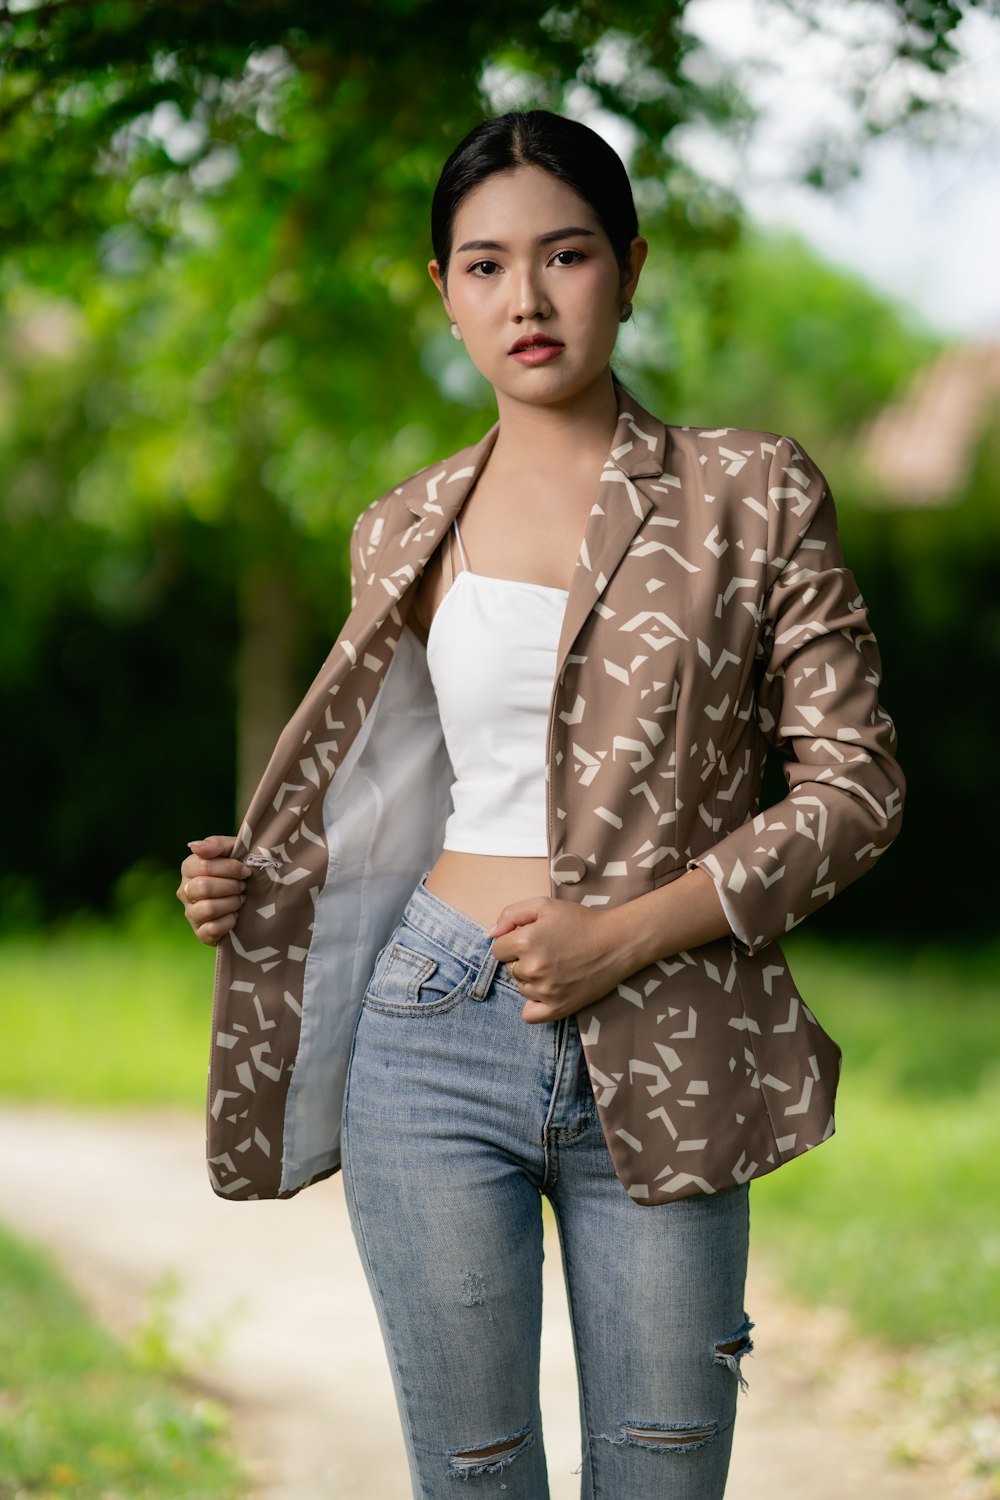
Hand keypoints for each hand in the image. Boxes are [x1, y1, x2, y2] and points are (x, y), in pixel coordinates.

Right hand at [178, 835, 250, 946]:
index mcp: (189, 868)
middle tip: (244, 886)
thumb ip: (215, 844)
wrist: (254, 898)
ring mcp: (191, 913)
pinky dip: (230, 922)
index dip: (229, 868)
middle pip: (204, 887)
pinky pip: (212, 929)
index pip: (203, 865)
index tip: (246, 871)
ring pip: (208, 908)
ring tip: (241, 900)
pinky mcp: (200, 933)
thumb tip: (194, 846)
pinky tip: (236, 916)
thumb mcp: (233, 851)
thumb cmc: (239, 870)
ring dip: (232, 903)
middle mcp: (184, 891)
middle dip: (232, 886)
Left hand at [486, 898, 628, 1023]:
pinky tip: (545, 993)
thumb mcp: (544, 905)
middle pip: (510, 969)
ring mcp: (545, 991)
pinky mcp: (559, 1007)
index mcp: (525, 942)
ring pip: (522, 988)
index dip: (513, 942)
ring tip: (556, 967)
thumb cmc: (580, 921)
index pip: (498, 950)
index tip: (532, 939)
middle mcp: (532, 968)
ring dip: (532, 980)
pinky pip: (530, 1015)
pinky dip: (533, 1005)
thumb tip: (490, 933)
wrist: (616, 943)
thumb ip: (511, 914)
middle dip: (522, 960)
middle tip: (548, 952)